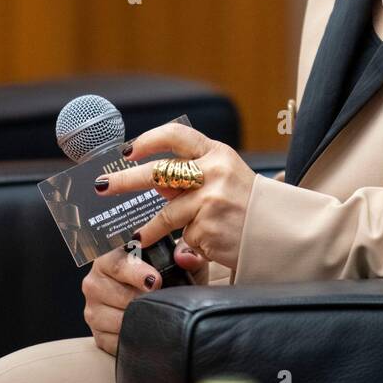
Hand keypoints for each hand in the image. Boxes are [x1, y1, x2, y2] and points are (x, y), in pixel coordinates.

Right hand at [82, 240, 208, 355]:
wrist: (162, 300)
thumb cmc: (166, 275)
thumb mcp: (176, 261)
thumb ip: (183, 252)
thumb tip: (187, 258)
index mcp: (109, 258)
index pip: (116, 264)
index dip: (137, 273)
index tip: (155, 281)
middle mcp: (94, 282)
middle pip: (118, 295)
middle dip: (143, 300)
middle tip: (160, 301)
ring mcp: (93, 310)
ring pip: (116, 320)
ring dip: (140, 319)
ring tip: (156, 314)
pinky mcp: (97, 334)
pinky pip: (114, 341)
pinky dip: (133, 338)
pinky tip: (146, 331)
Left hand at [94, 122, 255, 271]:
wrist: (281, 231)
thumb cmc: (251, 204)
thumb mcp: (227, 178)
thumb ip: (193, 177)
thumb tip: (153, 183)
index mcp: (217, 153)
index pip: (176, 136)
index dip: (148, 140)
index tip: (126, 150)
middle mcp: (213, 172)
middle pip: (158, 173)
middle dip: (124, 180)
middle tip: (102, 186)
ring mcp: (210, 201)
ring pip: (165, 214)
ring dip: (147, 229)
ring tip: (136, 238)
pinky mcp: (209, 229)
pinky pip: (185, 237)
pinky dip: (187, 244)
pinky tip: (200, 246)